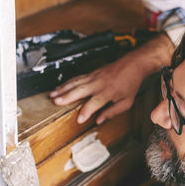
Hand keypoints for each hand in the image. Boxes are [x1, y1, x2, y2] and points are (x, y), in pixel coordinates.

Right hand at [50, 34, 172, 123]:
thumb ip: (112, 112)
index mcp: (108, 92)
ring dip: (63, 89)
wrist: (132, 65)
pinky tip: (60, 87)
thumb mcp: (126, 102)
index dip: (86, 111)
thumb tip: (99, 120)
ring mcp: (94, 76)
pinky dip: (67, 83)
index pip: (94, 103)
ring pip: (75, 82)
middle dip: (67, 96)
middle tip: (56, 102)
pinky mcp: (91, 73)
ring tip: (52, 95)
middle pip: (80, 90)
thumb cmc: (130, 83)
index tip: (79, 119)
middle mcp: (99, 83)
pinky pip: (77, 78)